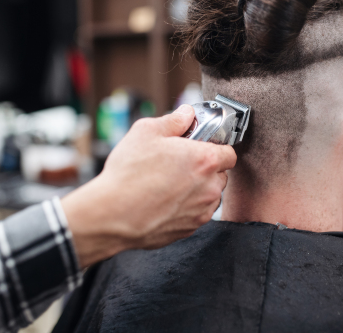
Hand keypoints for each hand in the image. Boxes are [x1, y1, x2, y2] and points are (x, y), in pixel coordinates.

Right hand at [61, 105, 236, 266]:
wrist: (114, 215)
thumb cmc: (129, 174)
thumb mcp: (147, 132)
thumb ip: (174, 120)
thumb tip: (186, 114)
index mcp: (205, 159)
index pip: (229, 152)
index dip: (214, 147)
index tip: (198, 147)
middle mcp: (210, 187)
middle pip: (219, 174)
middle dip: (204, 168)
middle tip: (178, 163)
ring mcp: (202, 210)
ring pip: (209, 195)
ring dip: (196, 189)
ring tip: (167, 184)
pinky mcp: (190, 228)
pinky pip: (196, 213)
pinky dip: (185, 207)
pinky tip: (163, 200)